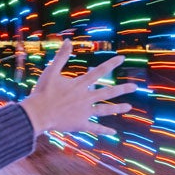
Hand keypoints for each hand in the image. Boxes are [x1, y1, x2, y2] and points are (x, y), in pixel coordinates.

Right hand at [20, 39, 136, 135]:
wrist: (38, 114)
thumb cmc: (43, 92)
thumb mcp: (51, 71)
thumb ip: (61, 56)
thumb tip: (68, 41)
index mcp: (80, 85)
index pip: (99, 72)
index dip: (111, 64)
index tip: (122, 58)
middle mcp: (86, 98)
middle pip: (108, 93)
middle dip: (122, 89)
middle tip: (135, 87)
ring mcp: (84, 112)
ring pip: (105, 110)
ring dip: (117, 108)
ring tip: (129, 107)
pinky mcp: (80, 124)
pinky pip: (95, 128)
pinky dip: (104, 130)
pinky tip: (113, 133)